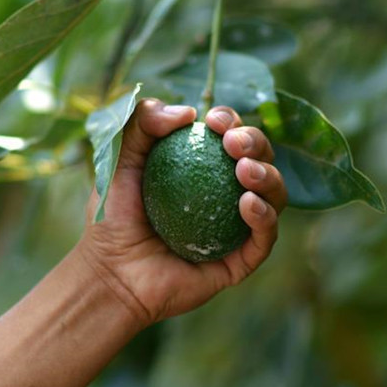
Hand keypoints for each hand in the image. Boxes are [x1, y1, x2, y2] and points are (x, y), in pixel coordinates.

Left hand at [77, 98, 286, 326]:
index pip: (231, 136)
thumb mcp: (118, 160)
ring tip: (243, 171)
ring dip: (267, 176)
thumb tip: (188, 113)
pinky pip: (265, 238)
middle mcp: (226, 195)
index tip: (214, 121)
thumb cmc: (112, 217)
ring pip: (274, 195)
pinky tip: (248, 203)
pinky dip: (264, 217)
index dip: (231, 122)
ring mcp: (237, 228)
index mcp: (204, 168)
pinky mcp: (241, 261)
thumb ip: (141, 124)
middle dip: (255, 142)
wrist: (111, 274)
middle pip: (260, 159)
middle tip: (232, 144)